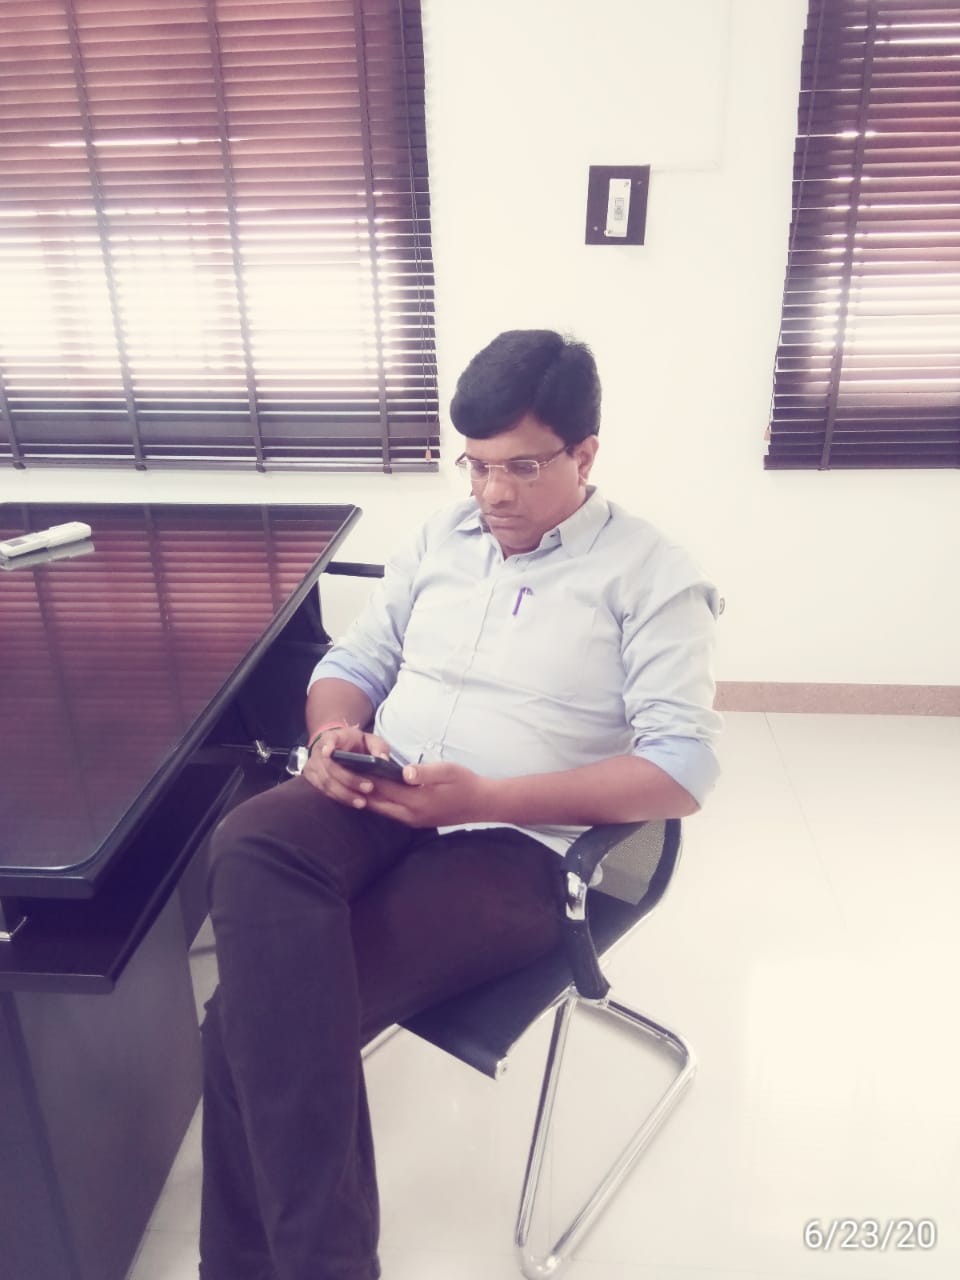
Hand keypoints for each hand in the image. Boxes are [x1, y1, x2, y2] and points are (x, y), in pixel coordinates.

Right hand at [300, 724, 395, 808]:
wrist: (337, 746)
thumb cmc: (355, 743)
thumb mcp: (369, 739)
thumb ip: (378, 747)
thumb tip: (382, 759)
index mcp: (333, 737)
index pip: (328, 739)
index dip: (327, 745)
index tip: (328, 751)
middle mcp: (319, 750)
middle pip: (330, 767)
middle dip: (350, 780)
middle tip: (369, 788)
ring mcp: (312, 764)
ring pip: (326, 782)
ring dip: (345, 794)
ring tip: (362, 802)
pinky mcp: (311, 777)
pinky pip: (324, 790)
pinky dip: (339, 797)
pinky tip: (352, 802)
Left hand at [362, 761, 491, 828]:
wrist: (481, 804)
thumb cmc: (466, 783)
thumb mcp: (449, 772)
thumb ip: (425, 772)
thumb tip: (404, 772)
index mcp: (417, 801)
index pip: (384, 787)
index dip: (366, 775)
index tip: (351, 763)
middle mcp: (411, 815)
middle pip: (376, 802)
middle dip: (360, 788)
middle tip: (344, 772)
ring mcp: (412, 821)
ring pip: (381, 810)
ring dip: (367, 796)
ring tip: (352, 780)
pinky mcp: (415, 822)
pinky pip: (390, 812)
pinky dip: (378, 802)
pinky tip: (372, 790)